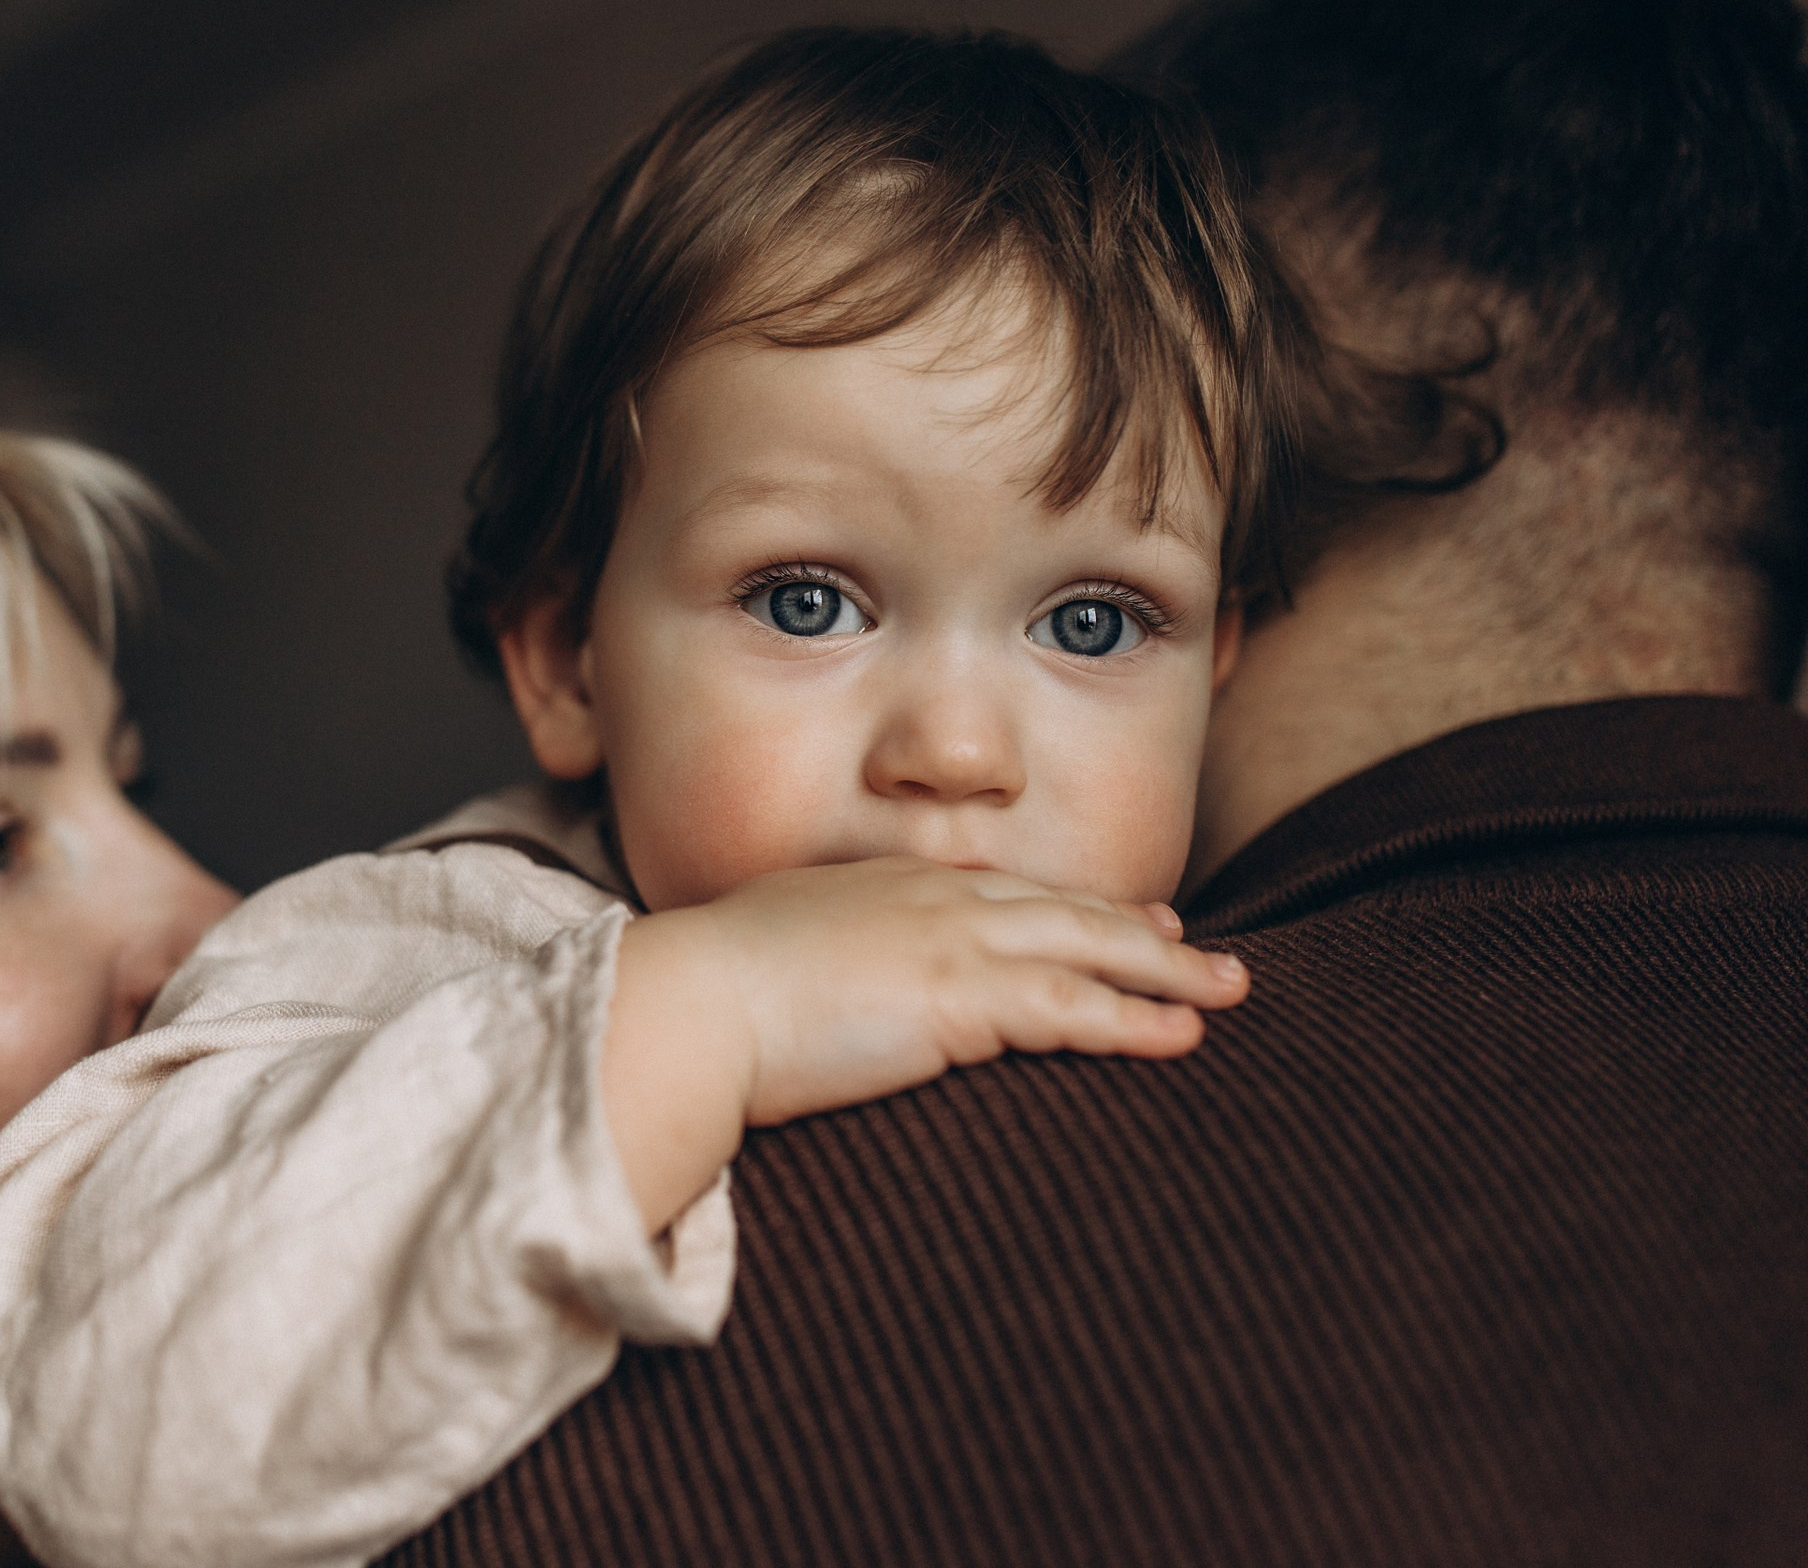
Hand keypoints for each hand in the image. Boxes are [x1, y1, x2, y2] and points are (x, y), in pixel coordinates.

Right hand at [603, 858, 1245, 1228]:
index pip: (1007, 889)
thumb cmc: (708, 990)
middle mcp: (933, 899)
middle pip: (1067, 909)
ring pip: (1091, 950)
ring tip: (1229, 993)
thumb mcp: (771, 950)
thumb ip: (815, 954)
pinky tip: (1181, 1035)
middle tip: (1204, 948)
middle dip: (1145, 929)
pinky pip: (1073, 1008)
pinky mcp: (962, 1000)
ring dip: (1170, 973)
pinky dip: (1136, 1019)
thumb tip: (817, 980)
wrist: (692, 1002)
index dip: (1076, 904)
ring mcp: (953, 943)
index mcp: (887, 886)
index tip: (1129, 912)